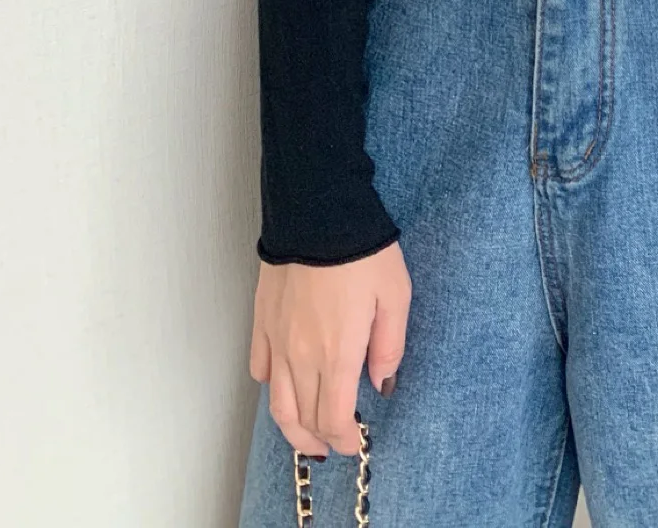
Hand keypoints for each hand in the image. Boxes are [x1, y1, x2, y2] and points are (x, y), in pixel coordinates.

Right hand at [249, 240, 410, 457]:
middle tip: (335, 443)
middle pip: (304, 417)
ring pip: (278, 403)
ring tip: (306, 434)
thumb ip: (389, 346)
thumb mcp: (396, 297)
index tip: (355, 443)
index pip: (334, 418)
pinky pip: (261, 369)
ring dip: (292, 426)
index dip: (344, 439)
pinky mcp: (262, 322)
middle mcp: (302, 356)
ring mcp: (277, 341)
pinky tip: (284, 386)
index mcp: (338, 354)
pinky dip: (272, 387)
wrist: (319, 215)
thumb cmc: (365, 252)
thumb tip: (382, 383)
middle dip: (320, 439)